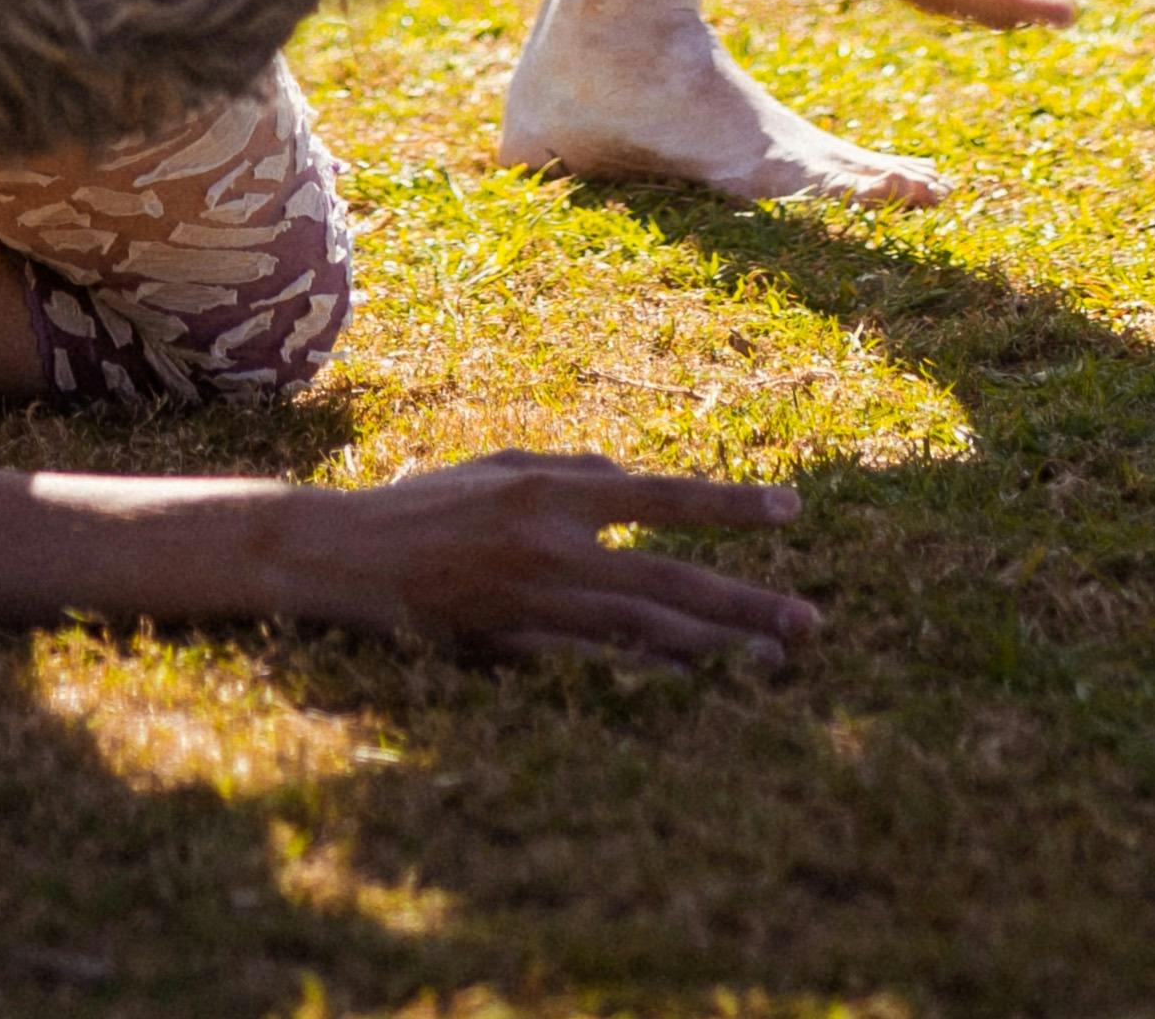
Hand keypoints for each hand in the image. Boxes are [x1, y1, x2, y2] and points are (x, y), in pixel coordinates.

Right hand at [289, 451, 821, 665]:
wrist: (344, 556)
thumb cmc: (425, 504)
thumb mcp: (502, 466)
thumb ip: (572, 470)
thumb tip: (631, 478)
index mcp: (553, 492)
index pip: (662, 496)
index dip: (730, 506)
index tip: (791, 512)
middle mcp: (553, 546)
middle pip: (670, 579)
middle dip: (746, 603)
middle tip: (809, 624)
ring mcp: (535, 605)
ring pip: (645, 631)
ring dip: (713, 648)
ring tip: (770, 662)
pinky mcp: (514, 650)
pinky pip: (596, 670)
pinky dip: (647, 679)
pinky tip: (691, 687)